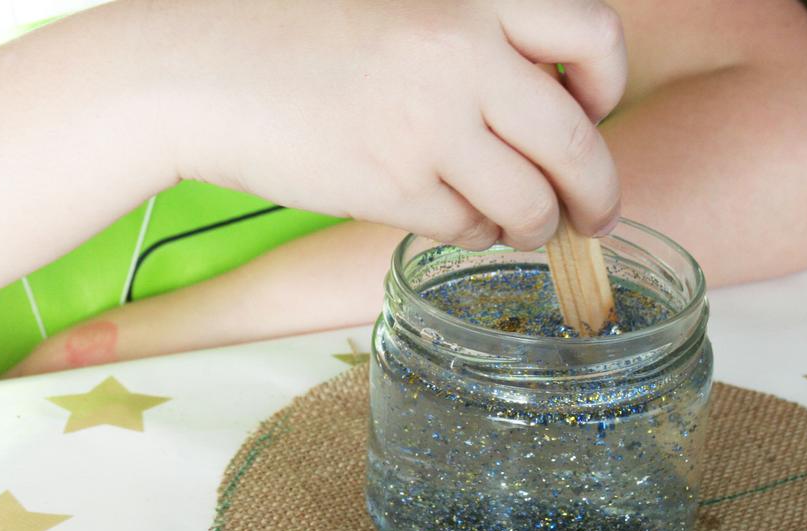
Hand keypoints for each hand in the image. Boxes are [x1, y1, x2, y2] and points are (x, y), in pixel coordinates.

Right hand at [146, 0, 625, 249]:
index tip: (593, 111)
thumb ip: (473, 35)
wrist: (199, 69)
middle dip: (597, 193)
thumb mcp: (399, 4)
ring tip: (519, 224)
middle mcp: (463, 56)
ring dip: (534, 224)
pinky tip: (454, 218)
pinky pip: (469, 228)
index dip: (606, 85)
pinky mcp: (394, 185)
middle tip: (593, 215)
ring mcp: (431, 125)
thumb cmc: (293, 33)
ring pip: (530, 203)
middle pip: (577, 143)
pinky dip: (474, 232)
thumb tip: (545, 96)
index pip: (592, 34)